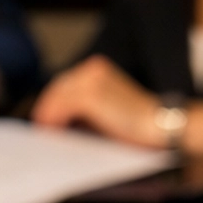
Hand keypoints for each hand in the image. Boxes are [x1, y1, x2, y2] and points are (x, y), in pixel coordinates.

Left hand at [33, 56, 202, 151]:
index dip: (53, 102)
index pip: (64, 84)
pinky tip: (51, 132)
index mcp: (98, 69)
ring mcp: (90, 81)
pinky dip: (52, 120)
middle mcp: (92, 69)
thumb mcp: (108, 109)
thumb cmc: (138, 125)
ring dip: (48, 115)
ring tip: (46, 133)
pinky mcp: (89, 96)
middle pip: (57, 88)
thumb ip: (86, 108)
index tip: (45, 119)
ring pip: (56, 97)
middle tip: (42, 129)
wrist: (161, 126)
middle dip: (48, 108)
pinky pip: (59, 107)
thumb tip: (57, 119)